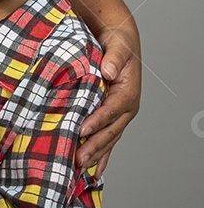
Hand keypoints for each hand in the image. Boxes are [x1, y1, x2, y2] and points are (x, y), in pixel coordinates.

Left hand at [77, 25, 140, 175]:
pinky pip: (107, 138)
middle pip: (111, 130)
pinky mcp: (111, 116)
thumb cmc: (117, 41)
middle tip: (78, 159)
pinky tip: (93, 170)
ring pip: (109, 138)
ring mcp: (119, 114)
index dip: (98, 121)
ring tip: (81, 169)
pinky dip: (100, 154)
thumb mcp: (117, 44)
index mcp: (128, 91)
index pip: (112, 110)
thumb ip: (113, 58)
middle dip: (95, 146)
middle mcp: (126, 107)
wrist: (117, 37)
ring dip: (96, 154)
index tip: (81, 130)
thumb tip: (109, 71)